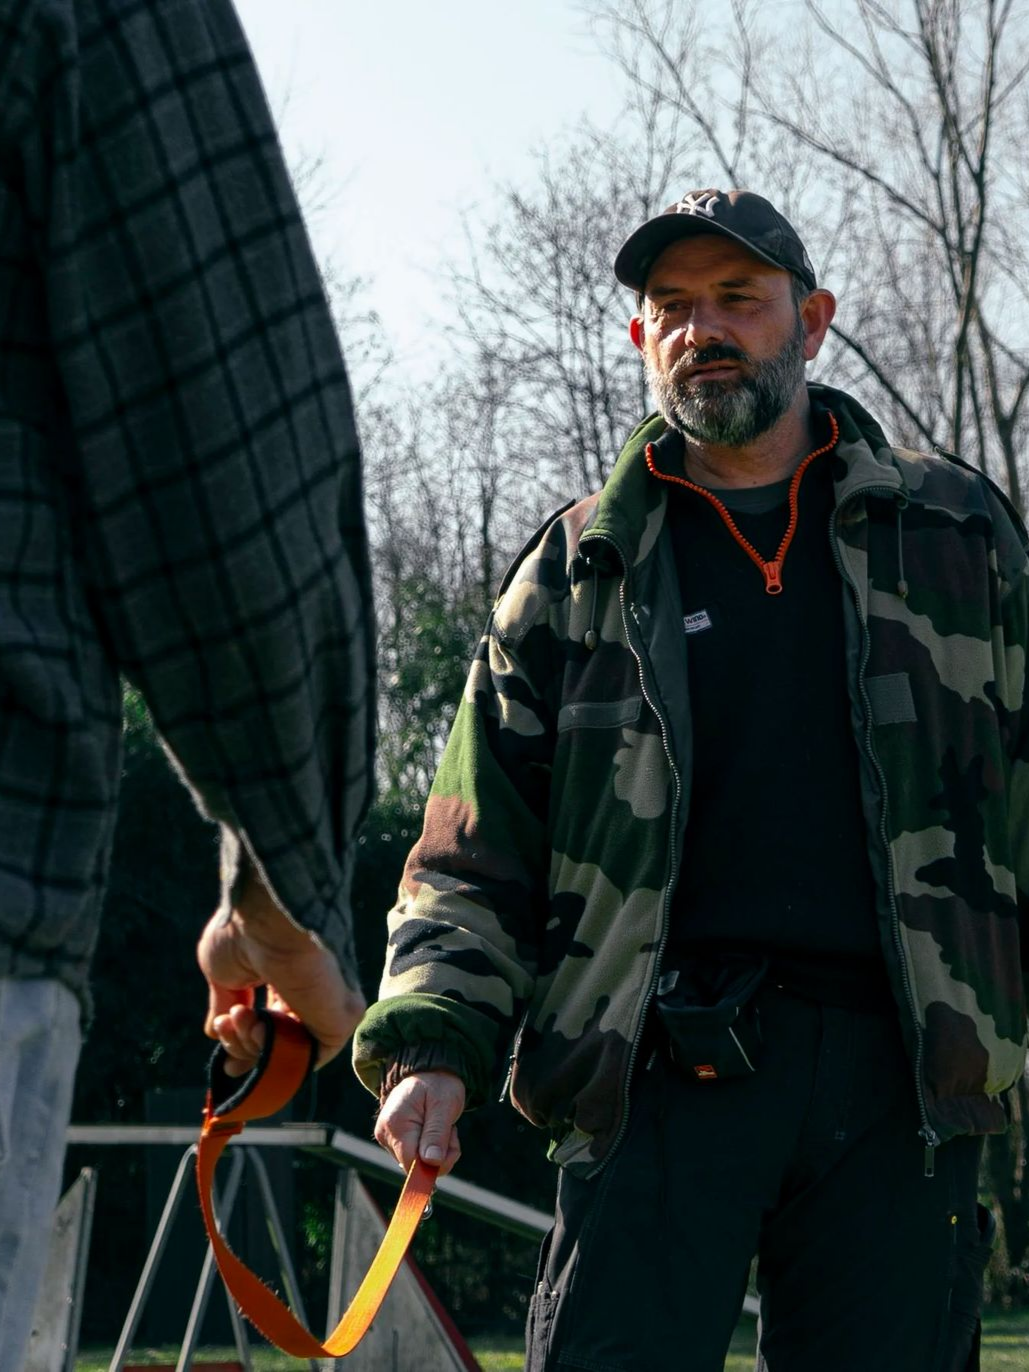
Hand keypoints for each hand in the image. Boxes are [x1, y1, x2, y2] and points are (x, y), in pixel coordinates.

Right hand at [197, 869, 364, 1077]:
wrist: (269, 916)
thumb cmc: (244, 932)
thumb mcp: (222, 971)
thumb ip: (224, 1003)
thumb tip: (216, 1031)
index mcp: (286, 978)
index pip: (269, 1025)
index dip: (244, 1044)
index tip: (227, 1063)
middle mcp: (310, 994)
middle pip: (277, 1043)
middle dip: (243, 1045)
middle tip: (227, 1024)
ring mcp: (327, 1007)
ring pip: (290, 1053)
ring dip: (254, 1046)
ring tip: (240, 1017)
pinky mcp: (342, 1018)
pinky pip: (311, 1055)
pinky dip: (278, 1052)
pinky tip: (259, 1027)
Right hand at [375, 1071, 465, 1176]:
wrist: (429, 1072)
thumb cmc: (438, 1084)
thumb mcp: (444, 1105)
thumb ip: (436, 1134)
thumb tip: (431, 1161)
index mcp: (396, 1123)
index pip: (411, 1162)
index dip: (434, 1163)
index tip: (452, 1146)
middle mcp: (386, 1133)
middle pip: (414, 1165)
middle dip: (439, 1155)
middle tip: (450, 1130)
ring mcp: (387, 1137)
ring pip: (416, 1163)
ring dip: (437, 1151)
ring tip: (442, 1127)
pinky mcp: (393, 1140)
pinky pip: (415, 1157)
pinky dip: (430, 1149)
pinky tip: (434, 1130)